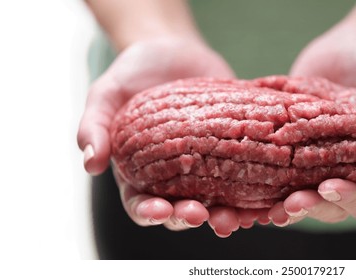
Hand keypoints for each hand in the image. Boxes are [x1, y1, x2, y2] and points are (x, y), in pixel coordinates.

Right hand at [77, 37, 249, 236]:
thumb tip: (90, 163)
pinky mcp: (234, 150)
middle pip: (182, 210)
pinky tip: (265, 196)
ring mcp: (207, 166)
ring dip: (226, 214)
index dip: (149, 213)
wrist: (173, 50)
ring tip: (236, 217)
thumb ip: (94, 126)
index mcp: (140, 173)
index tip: (159, 211)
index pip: (142, 204)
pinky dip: (254, 191)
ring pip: (217, 202)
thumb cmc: (133, 73)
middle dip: (191, 218)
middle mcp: (174, 177)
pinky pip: (246, 175)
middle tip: (201, 215)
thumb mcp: (106, 93)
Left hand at [268, 21, 355, 224]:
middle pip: (330, 204)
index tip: (331, 188)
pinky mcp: (291, 148)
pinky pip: (275, 171)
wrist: (355, 45)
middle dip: (312, 207)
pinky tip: (248, 193)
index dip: (349, 198)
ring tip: (270, 210)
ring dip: (285, 206)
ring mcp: (316, 162)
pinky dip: (262, 183)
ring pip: (300, 195)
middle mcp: (347, 172)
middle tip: (292, 205)